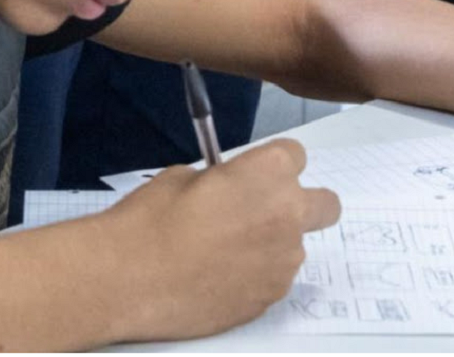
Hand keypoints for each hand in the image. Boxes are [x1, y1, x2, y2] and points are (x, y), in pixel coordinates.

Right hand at [96, 139, 340, 342]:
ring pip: (293, 245)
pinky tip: (214, 277)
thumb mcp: (184, 176)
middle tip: (260, 211)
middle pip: (324, 204)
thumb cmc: (150, 219)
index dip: (270, 164)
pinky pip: (272, 277)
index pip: (295, 155)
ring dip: (270, 243)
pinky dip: (253, 274)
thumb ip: (224, 181)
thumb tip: (230, 191)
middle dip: (300, 204)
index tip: (251, 175)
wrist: (128, 277)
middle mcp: (289, 215)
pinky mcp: (269, 298)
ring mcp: (283, 262)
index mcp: (270, 173)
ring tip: (219, 252)